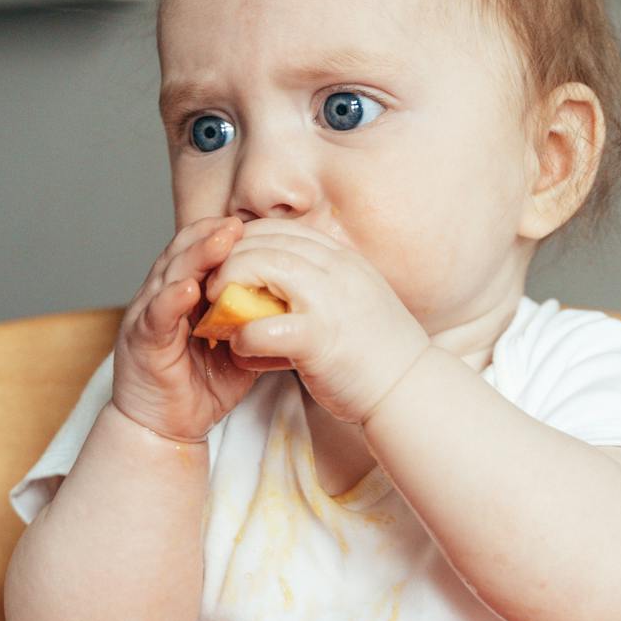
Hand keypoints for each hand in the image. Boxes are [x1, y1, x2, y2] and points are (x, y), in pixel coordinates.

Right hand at [111, 216, 257, 440]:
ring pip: (169, 276)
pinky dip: (171, 300)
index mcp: (182, 294)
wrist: (165, 429)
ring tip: (221, 242)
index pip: (199, 253)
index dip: (221, 236)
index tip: (251, 225)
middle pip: (183, 254)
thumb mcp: (237, 349)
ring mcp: (148, 317)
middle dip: (210, 236)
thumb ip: (254, 324)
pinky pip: (157, 316)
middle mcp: (161, 297)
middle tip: (238, 223)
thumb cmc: (200, 387)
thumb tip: (294, 306)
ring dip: (195, 257)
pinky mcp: (141, 343)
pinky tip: (189, 289)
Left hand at [204, 219, 430, 424]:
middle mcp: (336, 270)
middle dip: (228, 259)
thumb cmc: (376, 354)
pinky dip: (243, 336)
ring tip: (217, 312)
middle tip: (211, 287)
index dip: (245, 241)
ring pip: (261, 267)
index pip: (281, 229)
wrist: (410, 390)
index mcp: (342, 260)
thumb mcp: (349, 303)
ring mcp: (329, 301)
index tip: (228, 263)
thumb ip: (315, 289)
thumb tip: (274, 288)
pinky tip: (239, 349)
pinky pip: (263, 327)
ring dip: (228, 287)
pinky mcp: (320, 340)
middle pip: (265, 241)